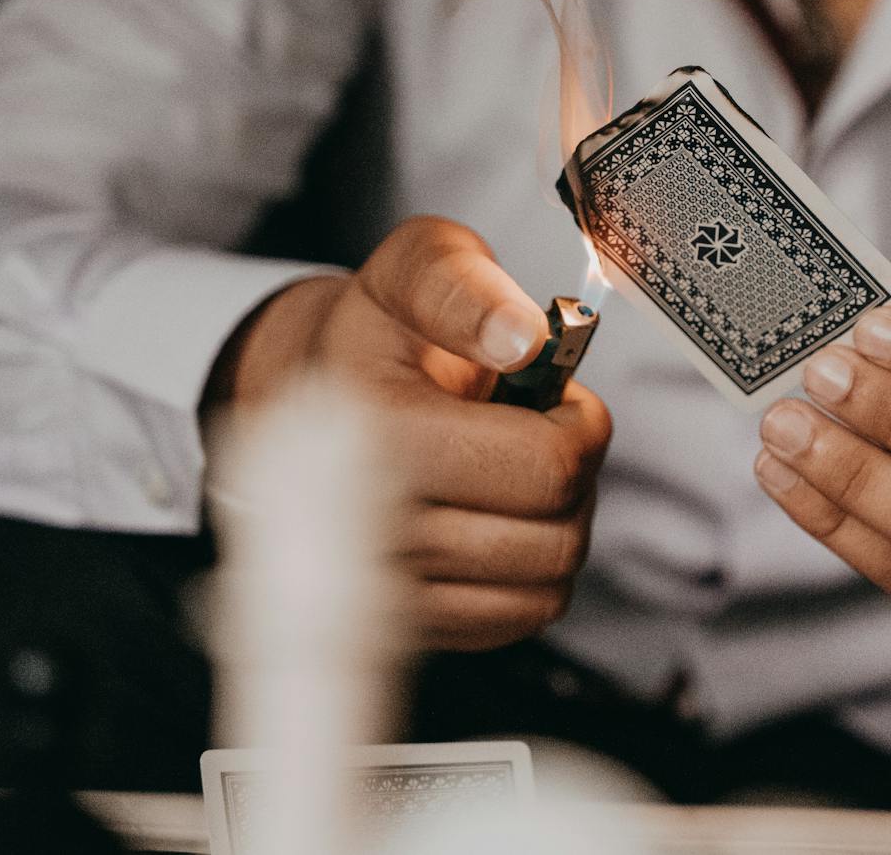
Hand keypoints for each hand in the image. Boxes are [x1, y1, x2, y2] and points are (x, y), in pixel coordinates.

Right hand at [208, 216, 612, 650]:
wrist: (312, 394)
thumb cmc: (375, 334)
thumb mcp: (415, 267)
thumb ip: (466, 287)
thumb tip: (521, 339)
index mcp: (376, 430)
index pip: (545, 469)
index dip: (578, 425)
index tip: (555, 397)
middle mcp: (372, 524)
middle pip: (554, 535)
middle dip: (570, 473)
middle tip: (536, 431)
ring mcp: (389, 588)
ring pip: (545, 584)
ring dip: (556, 524)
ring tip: (515, 472)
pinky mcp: (410, 624)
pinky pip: (520, 618)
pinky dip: (532, 572)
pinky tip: (498, 519)